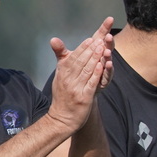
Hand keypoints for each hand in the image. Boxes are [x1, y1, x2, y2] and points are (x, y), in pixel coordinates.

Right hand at [46, 17, 114, 131]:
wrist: (62, 117)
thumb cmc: (63, 94)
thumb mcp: (60, 75)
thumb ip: (61, 57)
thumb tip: (54, 39)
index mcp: (62, 73)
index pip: (73, 58)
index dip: (82, 48)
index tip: (91, 39)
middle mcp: (67, 79)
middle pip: (80, 62)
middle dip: (90, 51)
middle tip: (100, 41)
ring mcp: (75, 88)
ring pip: (86, 70)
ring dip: (95, 59)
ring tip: (103, 49)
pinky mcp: (83, 97)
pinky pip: (90, 83)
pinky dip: (96, 73)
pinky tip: (102, 66)